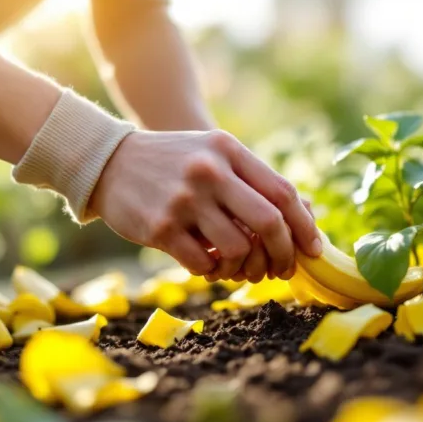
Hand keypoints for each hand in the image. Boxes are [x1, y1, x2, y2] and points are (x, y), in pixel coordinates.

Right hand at [89, 129, 321, 280]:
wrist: (109, 162)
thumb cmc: (174, 163)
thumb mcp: (214, 155)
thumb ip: (254, 180)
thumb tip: (307, 213)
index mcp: (228, 151)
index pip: (282, 193)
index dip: (304, 226)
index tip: (313, 250)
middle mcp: (209, 172)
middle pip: (268, 223)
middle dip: (283, 253)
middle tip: (282, 269)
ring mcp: (184, 200)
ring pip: (238, 249)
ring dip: (243, 266)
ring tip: (235, 265)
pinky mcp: (161, 227)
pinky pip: (203, 264)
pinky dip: (212, 270)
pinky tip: (205, 262)